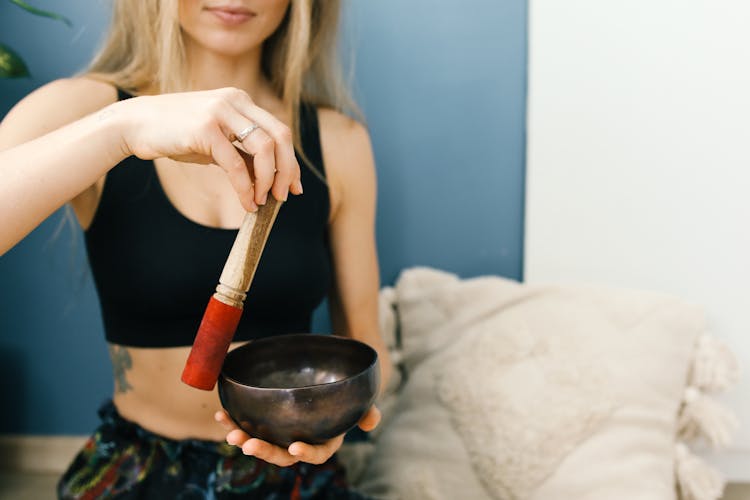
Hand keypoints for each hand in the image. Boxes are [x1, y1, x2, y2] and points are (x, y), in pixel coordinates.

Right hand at [114, 87, 301, 211]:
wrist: (135, 124)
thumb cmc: (177, 134)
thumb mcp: (217, 142)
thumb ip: (243, 154)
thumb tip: (269, 180)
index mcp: (241, 100)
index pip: (280, 131)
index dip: (291, 161)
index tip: (294, 186)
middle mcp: (235, 101)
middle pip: (281, 137)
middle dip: (287, 171)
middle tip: (284, 197)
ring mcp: (220, 112)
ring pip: (264, 148)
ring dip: (269, 180)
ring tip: (263, 201)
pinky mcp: (205, 129)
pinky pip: (236, 164)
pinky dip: (246, 187)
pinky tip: (247, 203)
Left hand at [214, 406, 381, 466]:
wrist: (328, 380)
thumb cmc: (344, 394)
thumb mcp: (359, 402)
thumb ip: (366, 411)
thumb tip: (372, 421)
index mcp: (324, 441)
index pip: (317, 453)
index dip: (306, 453)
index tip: (295, 446)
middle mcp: (301, 441)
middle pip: (282, 454)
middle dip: (264, 451)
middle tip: (248, 445)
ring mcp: (281, 434)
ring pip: (262, 443)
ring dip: (244, 440)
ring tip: (230, 433)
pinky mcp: (267, 423)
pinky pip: (249, 425)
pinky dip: (234, 421)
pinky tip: (221, 414)